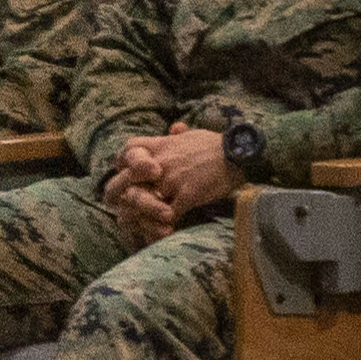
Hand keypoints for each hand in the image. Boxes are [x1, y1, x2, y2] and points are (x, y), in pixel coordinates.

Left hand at [103, 123, 234, 236]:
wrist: (237, 154)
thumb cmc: (217, 145)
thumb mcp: (194, 135)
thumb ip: (179, 135)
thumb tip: (175, 128)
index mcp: (161, 145)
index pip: (128, 150)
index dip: (122, 165)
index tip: (126, 177)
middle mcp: (161, 162)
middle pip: (128, 181)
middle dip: (127, 196)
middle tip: (129, 210)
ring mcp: (173, 179)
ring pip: (145, 202)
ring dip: (144, 215)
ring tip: (146, 225)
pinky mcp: (187, 194)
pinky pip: (168, 216)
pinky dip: (164, 226)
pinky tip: (166, 232)